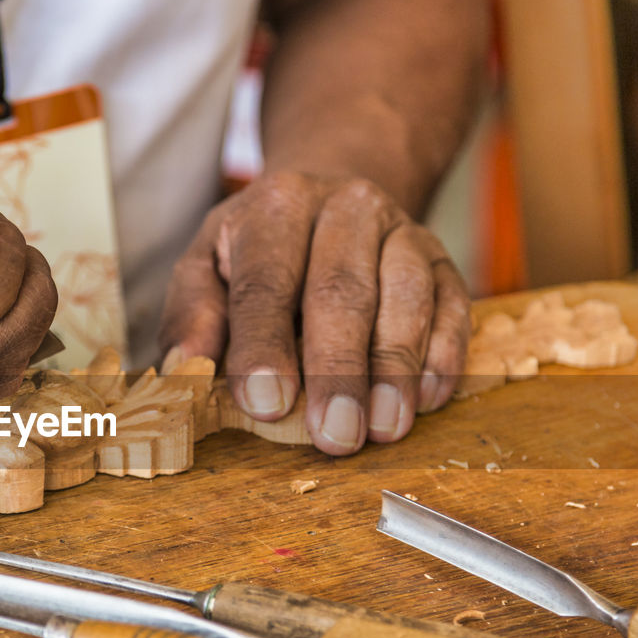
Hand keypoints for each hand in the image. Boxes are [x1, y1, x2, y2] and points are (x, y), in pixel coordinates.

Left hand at [160, 171, 468, 454]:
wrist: (332, 202)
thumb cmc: (260, 252)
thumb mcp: (206, 266)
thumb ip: (191, 315)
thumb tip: (184, 369)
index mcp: (276, 206)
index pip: (267, 281)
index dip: (264, 346)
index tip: (266, 403)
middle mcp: (344, 207)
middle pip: (342, 292)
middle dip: (337, 371)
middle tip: (335, 435)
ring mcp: (402, 231)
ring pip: (406, 297)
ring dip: (396, 369)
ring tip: (384, 428)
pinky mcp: (443, 258)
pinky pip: (453, 305)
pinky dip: (442, 356)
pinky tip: (426, 400)